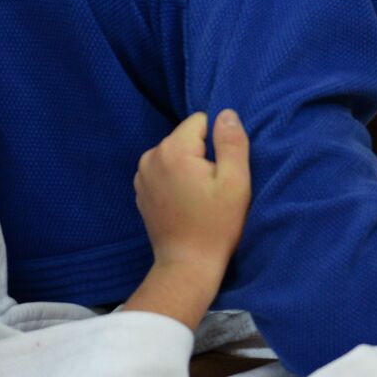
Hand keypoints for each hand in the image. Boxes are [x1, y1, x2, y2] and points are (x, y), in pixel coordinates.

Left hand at [134, 110, 250, 269]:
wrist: (188, 264)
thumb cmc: (216, 225)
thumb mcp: (236, 182)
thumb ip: (232, 142)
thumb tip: (226, 112)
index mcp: (173, 150)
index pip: (201, 121)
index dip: (218, 144)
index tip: (222, 172)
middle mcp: (151, 156)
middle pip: (187, 138)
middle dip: (203, 156)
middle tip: (213, 188)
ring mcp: (142, 175)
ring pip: (176, 154)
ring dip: (189, 168)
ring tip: (199, 198)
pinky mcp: (141, 191)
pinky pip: (165, 171)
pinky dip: (176, 181)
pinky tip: (186, 204)